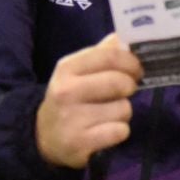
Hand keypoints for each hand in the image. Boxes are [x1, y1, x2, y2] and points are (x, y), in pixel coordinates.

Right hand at [35, 33, 141, 168]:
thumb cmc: (71, 97)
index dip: (132, 62)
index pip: (110, 56)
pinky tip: (105, 131)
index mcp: (67, 68)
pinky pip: (120, 132)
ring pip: (124, 109)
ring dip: (123, 113)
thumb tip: (125, 37)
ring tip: (109, 114)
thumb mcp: (79, 71)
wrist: (43, 135)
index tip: (137, 70)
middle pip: (120, 83)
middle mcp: (66, 91)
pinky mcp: (79, 143)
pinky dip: (119, 132)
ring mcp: (71, 119)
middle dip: (130, 88)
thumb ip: (103, 52)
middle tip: (124, 93)